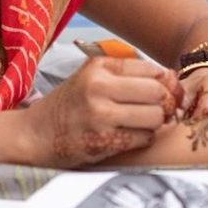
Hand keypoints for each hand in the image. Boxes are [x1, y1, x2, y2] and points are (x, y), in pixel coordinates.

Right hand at [23, 57, 184, 167]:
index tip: (167, 91)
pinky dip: (144, 138)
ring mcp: (100, 115)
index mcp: (99, 66)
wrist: (34, 134)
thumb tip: (173, 79)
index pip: (152, 69)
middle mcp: (99, 87)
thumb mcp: (92, 76)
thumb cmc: (70, 105)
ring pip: (155, 116)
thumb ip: (128, 74)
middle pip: (157, 92)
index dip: (166, 82)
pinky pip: (144, 138)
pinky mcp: (103, 141)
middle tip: (161, 109)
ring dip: (155, 122)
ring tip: (143, 123)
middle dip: (165, 103)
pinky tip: (130, 135)